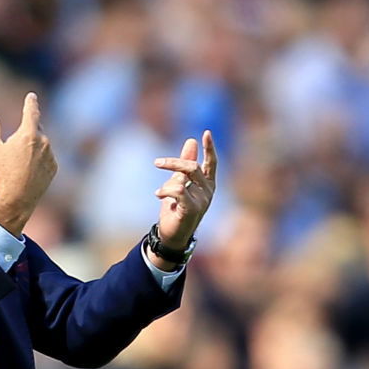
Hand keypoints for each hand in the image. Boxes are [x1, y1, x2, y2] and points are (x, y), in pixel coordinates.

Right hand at [0, 92, 57, 235]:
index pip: (32, 111)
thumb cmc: (2, 172)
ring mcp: (50, 155)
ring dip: (33, 146)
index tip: (32, 96)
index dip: (31, 102)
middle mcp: (43, 142)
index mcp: (28, 134)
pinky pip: (47, 157)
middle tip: (17, 142)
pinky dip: (39, 158)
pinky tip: (28, 170)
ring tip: (20, 162)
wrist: (16, 198)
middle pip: (37, 128)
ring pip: (43, 143)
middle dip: (28, 130)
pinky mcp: (54, 167)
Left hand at [153, 130, 216, 249]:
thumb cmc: (175, 209)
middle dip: (174, 163)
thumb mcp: (179, 183)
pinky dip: (165, 190)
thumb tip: (191, 141)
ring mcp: (202, 200)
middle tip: (157, 162)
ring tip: (159, 192)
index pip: (211, 163)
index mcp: (207, 184)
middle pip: (193, 167)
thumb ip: (184, 165)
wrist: (172, 235)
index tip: (206, 133)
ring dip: (167, 180)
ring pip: (185, 177)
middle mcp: (208, 191)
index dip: (210, 148)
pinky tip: (158, 195)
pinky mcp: (192, 208)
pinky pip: (178, 190)